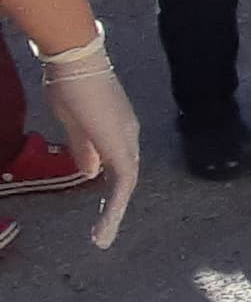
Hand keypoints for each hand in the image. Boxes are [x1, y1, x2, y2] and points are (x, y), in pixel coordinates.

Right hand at [39, 29, 138, 247]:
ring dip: (115, 213)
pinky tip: (104, 224)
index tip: (102, 210)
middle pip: (126, 177)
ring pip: (127, 184)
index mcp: (118, 130)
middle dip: (116, 207)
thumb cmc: (71, 86)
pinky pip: (123, 183)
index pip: (120, 164)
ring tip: (100, 238)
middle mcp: (128, 135)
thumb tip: (91, 172)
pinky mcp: (120, 145)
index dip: (112, 187)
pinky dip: (115, 206)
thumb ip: (85, 148)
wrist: (76, 63)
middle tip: (102, 234)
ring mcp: (127, 139)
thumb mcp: (74, 123)